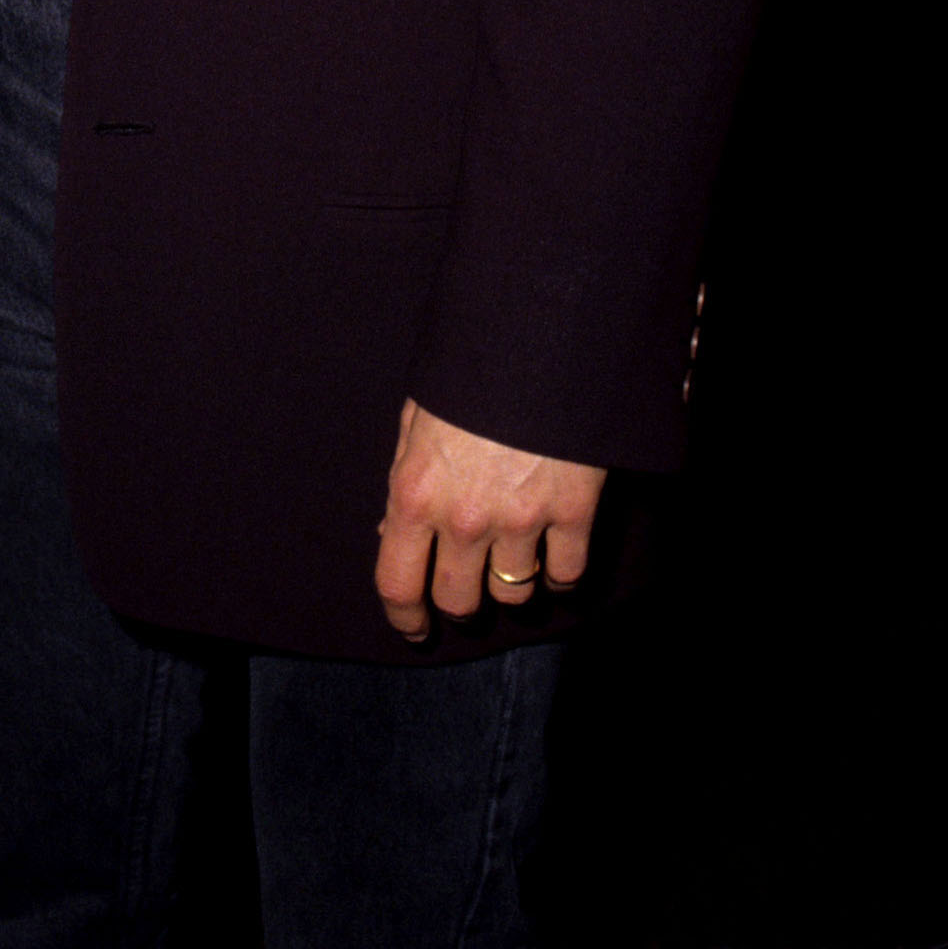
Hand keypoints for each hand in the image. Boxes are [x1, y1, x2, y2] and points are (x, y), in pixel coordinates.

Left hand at [374, 397, 605, 639]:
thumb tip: (394, 531)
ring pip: (514, 596)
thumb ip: (405, 478)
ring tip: (513, 562)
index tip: (414, 628)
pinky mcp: (573, 512)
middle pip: (459, 601)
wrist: (536, 338)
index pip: (397, 583)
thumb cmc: (468, 375)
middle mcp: (464, 517)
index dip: (403, 616)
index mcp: (415, 492)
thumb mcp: (417, 417)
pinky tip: (554, 558)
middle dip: (459, 602)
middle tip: (467, 589)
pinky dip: (560, 574)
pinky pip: (567, 573)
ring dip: (511, 587)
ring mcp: (521, 520)